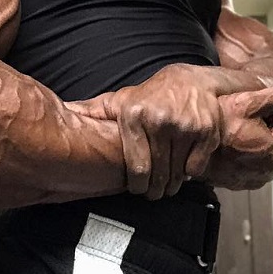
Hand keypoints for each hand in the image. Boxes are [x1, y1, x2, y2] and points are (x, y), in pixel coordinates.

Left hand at [69, 64, 228, 199]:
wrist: (191, 81)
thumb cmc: (151, 96)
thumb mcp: (120, 101)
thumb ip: (94, 111)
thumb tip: (65, 112)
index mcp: (134, 115)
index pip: (137, 168)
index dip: (138, 186)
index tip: (139, 189)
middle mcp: (159, 119)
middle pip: (158, 174)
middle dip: (155, 190)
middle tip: (155, 192)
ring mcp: (185, 125)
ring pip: (177, 174)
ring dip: (173, 184)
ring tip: (169, 183)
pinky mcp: (207, 131)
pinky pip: (196, 167)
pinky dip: (191, 172)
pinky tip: (184, 166)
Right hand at [208, 87, 272, 188]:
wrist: (191, 146)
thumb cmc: (220, 126)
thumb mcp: (249, 102)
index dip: (268, 112)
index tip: (250, 113)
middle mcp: (270, 170)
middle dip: (262, 128)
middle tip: (241, 123)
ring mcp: (254, 179)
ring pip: (261, 152)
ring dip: (252, 143)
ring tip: (233, 135)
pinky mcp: (239, 184)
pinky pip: (248, 165)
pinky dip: (242, 157)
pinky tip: (229, 149)